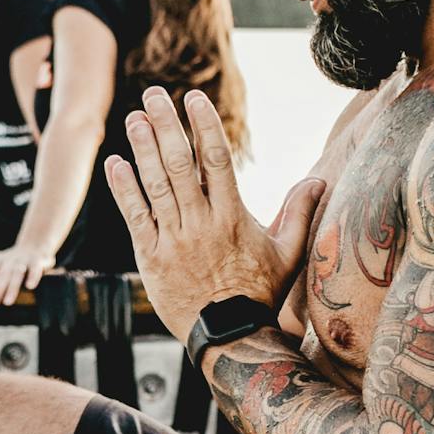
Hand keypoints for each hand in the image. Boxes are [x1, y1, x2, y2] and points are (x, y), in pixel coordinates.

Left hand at [0, 240, 56, 310]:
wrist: (35, 246)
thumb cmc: (9, 260)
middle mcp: (10, 259)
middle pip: (2, 274)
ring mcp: (24, 260)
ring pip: (18, 273)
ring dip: (13, 287)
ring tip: (8, 302)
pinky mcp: (39, 262)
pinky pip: (36, 269)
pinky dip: (33, 277)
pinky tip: (30, 286)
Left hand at [106, 88, 323, 345]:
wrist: (230, 338)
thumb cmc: (260, 295)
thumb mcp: (288, 254)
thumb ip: (299, 213)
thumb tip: (319, 180)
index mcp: (233, 217)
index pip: (216, 160)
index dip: (204, 125)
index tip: (193, 98)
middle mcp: (202, 223)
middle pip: (180, 164)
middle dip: (166, 125)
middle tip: (153, 95)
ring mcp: (174, 241)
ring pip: (156, 186)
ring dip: (142, 149)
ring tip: (134, 118)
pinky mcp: (151, 259)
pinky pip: (135, 218)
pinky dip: (124, 190)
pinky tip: (115, 162)